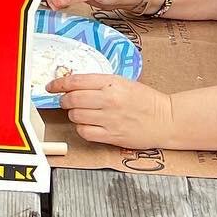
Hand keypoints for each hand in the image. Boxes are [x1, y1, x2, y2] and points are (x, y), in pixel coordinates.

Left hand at [49, 72, 175, 149]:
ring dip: (73, 114)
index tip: (51, 86)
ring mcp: (110, 119)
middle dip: (64, 100)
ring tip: (81, 113)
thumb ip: (100, 83)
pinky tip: (88, 125)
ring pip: (75, 116)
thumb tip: (74, 84)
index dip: (58, 84)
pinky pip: (85, 132)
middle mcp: (109, 100)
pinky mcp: (112, 136)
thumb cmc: (146, 100)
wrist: (166, 120)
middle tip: (67, 101)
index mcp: (112, 83)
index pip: (76, 81)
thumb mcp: (123, 82)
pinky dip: (81, 128)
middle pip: (72, 99)